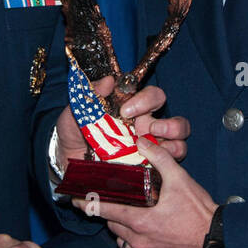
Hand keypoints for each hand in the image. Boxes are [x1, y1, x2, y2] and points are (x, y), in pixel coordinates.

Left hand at [55, 76, 190, 170]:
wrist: (68, 164)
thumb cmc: (75, 134)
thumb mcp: (77, 113)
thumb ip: (91, 96)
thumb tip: (109, 80)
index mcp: (133, 110)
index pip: (153, 96)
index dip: (145, 100)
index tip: (126, 110)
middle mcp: (147, 127)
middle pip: (175, 120)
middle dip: (169, 124)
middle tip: (148, 130)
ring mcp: (152, 148)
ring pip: (180, 140)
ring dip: (174, 141)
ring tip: (152, 147)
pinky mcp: (150, 168)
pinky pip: (171, 162)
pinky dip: (168, 161)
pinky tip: (151, 162)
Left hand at [86, 139, 217, 247]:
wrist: (219, 243)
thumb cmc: (199, 213)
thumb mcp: (180, 180)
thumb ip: (159, 158)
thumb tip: (142, 140)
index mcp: (139, 221)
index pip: (104, 211)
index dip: (86, 204)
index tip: (72, 200)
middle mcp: (138, 242)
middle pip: (113, 225)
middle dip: (112, 214)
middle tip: (117, 202)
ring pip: (123, 242)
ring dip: (124, 231)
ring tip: (135, 218)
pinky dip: (139, 245)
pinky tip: (150, 235)